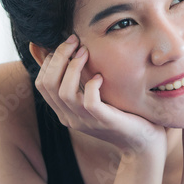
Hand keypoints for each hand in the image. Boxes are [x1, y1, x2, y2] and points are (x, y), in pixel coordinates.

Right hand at [34, 35, 166, 157]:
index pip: (41, 84)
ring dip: (73, 67)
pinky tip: (101, 77)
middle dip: (58, 57)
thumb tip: (68, 52)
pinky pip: (89, 102)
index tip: (66, 44)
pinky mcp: (104, 122)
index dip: (49, 61)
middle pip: (48, 84)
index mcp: (64, 111)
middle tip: (74, 41)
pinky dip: (92, 85)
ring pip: (64, 92)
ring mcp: (85, 121)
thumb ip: (81, 80)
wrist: (142, 143)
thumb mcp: (95, 96)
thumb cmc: (121, 114)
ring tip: (85, 52)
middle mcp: (70, 118)